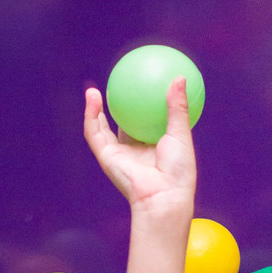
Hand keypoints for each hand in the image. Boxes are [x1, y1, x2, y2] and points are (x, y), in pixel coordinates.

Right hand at [84, 77, 196, 226]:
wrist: (163, 195)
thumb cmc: (178, 169)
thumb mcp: (181, 133)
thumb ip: (177, 107)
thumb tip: (179, 77)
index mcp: (153, 146)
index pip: (144, 124)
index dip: (141, 108)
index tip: (141, 88)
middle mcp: (134, 150)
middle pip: (121, 126)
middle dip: (115, 108)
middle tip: (114, 86)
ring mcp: (119, 154)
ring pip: (101, 129)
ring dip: (94, 110)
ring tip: (93, 89)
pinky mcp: (106, 157)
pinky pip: (95, 132)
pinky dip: (90, 115)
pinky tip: (92, 97)